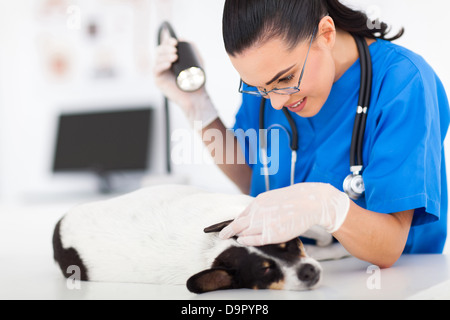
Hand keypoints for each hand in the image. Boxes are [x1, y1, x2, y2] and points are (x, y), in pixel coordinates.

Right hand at [153, 29, 217, 127]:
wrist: (196, 96)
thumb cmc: (197, 81)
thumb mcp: (198, 61)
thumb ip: (193, 49)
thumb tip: (182, 38)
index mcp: (172, 59)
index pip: (166, 46)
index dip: (167, 42)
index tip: (175, 42)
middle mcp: (165, 64)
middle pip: (159, 50)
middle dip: (166, 48)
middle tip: (175, 50)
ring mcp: (161, 72)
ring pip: (157, 59)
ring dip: (164, 55)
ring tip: (174, 57)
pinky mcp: (158, 80)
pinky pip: (156, 69)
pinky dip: (161, 65)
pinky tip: (168, 64)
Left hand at [219, 183, 349, 245]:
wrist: (310, 202)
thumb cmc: (293, 200)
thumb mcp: (272, 198)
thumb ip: (260, 207)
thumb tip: (250, 215)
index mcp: (258, 202)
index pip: (240, 215)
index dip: (232, 223)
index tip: (225, 227)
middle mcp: (259, 212)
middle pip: (237, 225)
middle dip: (227, 231)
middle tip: (221, 236)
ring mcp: (265, 223)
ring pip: (244, 232)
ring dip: (238, 236)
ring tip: (233, 238)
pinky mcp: (273, 233)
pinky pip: (255, 240)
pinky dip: (247, 240)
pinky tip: (243, 241)